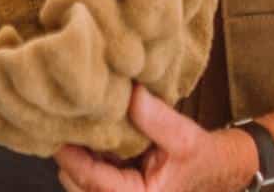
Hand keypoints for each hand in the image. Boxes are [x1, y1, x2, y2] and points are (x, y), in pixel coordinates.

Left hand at [54, 86, 255, 191]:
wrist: (215, 167)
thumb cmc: (201, 159)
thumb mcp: (184, 137)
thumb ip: (155, 118)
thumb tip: (130, 91)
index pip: (91, 180)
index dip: (70, 155)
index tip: (57, 129)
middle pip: (75, 182)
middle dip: (68, 153)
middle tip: (62, 118)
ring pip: (77, 179)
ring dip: (75, 152)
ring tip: (74, 122)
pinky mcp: (115, 184)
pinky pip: (88, 171)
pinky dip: (85, 152)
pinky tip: (88, 130)